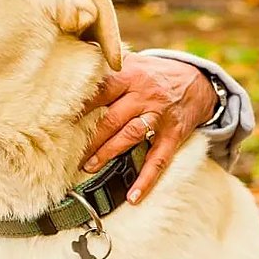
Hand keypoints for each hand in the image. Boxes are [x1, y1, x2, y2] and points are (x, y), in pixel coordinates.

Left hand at [78, 53, 216, 203]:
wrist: (198, 81)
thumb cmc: (154, 74)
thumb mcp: (133, 63)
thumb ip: (108, 69)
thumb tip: (71, 71)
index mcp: (130, 75)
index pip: (101, 90)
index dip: (80, 105)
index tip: (60, 118)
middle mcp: (144, 95)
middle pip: (112, 118)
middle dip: (90, 136)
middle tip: (68, 151)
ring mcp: (159, 116)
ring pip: (130, 136)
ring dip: (108, 153)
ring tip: (89, 167)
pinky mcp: (173, 135)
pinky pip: (159, 160)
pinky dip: (146, 179)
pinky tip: (134, 196)